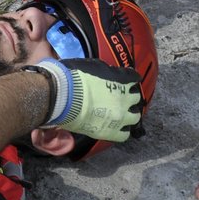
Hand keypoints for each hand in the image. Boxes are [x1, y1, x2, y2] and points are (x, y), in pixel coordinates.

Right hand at [28, 57, 142, 142]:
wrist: (62, 97)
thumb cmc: (73, 78)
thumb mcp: (92, 65)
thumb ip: (106, 71)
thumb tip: (110, 74)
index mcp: (122, 80)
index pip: (134, 78)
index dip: (128, 78)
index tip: (123, 79)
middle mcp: (125, 99)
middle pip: (136, 98)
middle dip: (129, 97)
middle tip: (120, 96)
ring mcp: (120, 117)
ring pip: (135, 117)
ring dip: (129, 113)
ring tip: (119, 113)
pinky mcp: (111, 132)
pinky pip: (125, 134)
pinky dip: (122, 130)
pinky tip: (115, 126)